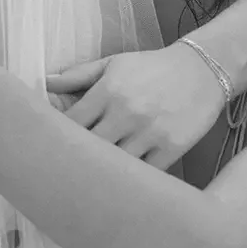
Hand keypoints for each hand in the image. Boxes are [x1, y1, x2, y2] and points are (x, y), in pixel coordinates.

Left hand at [45, 44, 225, 168]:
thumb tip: (43, 81)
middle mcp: (126, 113)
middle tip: (67, 171)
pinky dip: (133, 180)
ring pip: (116, 165)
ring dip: (104, 173)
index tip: (52, 148)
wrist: (203, 70)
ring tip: (92, 182)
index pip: (70, 124)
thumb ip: (78, 75)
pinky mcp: (172, 148)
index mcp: (107, 91)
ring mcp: (150, 133)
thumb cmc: (151, 69)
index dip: (58, 138)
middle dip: (77, 160)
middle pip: (89, 149)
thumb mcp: (114, 65)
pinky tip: (123, 182)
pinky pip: (145, 175)